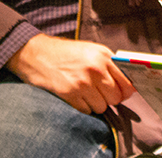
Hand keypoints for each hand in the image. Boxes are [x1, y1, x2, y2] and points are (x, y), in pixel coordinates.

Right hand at [5, 34, 135, 113]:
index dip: (125, 92)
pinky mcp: (70, 94)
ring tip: (84, 93)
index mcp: (103, 55)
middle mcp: (95, 68)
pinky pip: (87, 111)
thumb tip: (127, 86)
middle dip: (109, 99)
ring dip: (95, 104)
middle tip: (99, 93)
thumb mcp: (89, 50)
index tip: (121, 94)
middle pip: (116, 98)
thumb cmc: (63, 52)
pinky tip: (75, 96)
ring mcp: (82, 82)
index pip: (127, 82)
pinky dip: (83, 107)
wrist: (34, 53)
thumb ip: (108, 65)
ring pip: (102, 107)